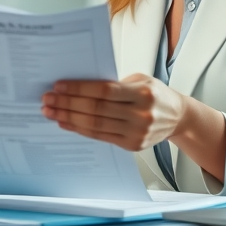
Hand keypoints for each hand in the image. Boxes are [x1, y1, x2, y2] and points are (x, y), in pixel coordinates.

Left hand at [41, 73, 185, 150]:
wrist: (178, 117)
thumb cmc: (154, 93)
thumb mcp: (140, 80)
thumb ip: (114, 84)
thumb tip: (77, 85)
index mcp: (142, 93)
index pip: (104, 91)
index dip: (79, 89)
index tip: (58, 86)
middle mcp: (141, 114)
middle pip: (96, 109)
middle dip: (67, 104)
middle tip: (47, 99)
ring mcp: (137, 132)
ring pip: (95, 125)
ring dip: (69, 118)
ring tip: (51, 112)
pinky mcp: (132, 145)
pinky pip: (100, 136)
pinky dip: (80, 129)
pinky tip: (66, 123)